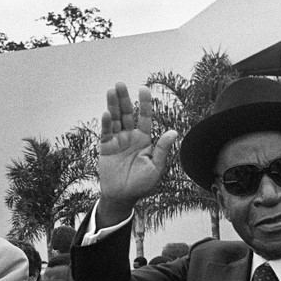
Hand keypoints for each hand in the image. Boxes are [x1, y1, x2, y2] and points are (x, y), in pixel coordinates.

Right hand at [96, 83, 177, 226]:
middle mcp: (130, 137)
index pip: (144, 117)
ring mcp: (117, 141)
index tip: (143, 89)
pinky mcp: (106, 148)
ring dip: (113, 105)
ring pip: (115, 119)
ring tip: (111, 90)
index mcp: (144, 139)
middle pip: (126, 114)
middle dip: (124, 99)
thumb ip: (163, 149)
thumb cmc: (142, 184)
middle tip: (120, 84)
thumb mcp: (156, 167)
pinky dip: (106, 123)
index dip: (144, 104)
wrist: (123, 196)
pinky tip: (106, 113)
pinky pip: (106, 133)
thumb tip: (174, 132)